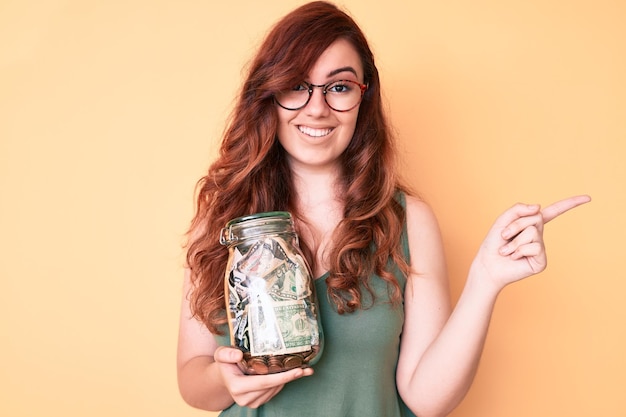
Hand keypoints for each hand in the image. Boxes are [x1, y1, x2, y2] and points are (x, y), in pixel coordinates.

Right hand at [213, 346, 312, 407]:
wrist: (223, 376)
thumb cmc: (225, 362)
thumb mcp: (221, 354)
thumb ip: (226, 354)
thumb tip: (238, 354)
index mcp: (237, 386)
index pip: (263, 382)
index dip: (282, 377)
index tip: (298, 370)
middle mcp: (244, 398)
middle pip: (272, 386)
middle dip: (290, 377)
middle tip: (307, 369)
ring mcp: (251, 402)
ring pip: (275, 389)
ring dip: (288, 379)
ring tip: (301, 369)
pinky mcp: (257, 402)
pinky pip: (274, 392)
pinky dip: (282, 382)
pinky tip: (288, 373)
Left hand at [471, 195, 590, 291]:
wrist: (488, 265)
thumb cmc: (494, 243)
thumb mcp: (503, 220)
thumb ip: (518, 209)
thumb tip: (539, 207)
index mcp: (532, 224)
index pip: (553, 212)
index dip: (570, 204)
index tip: (588, 198)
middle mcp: (539, 236)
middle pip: (535, 218)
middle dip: (515, 225)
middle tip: (504, 236)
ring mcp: (541, 248)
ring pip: (533, 232)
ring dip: (514, 240)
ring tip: (507, 250)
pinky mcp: (541, 260)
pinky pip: (534, 246)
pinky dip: (519, 250)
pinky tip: (513, 257)